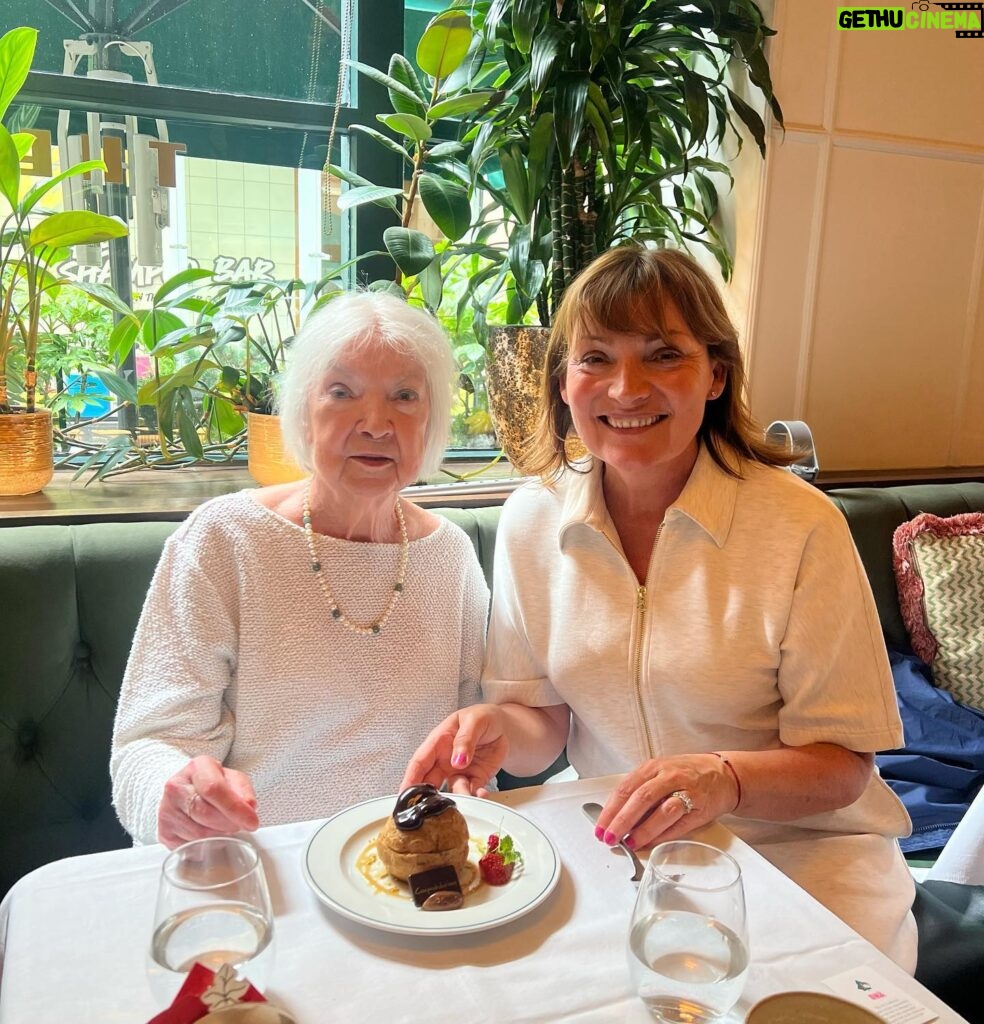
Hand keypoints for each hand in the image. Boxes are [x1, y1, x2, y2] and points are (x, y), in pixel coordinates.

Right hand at [157, 755, 258, 848]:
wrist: (185, 789)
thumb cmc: (212, 783)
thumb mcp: (232, 779)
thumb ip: (243, 791)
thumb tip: (250, 807)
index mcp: (197, 767)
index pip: (214, 789)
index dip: (235, 808)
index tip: (252, 822)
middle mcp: (176, 786)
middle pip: (205, 813)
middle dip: (229, 824)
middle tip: (239, 825)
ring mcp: (166, 809)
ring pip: (198, 833)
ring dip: (219, 835)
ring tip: (224, 826)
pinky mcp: (163, 831)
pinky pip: (189, 845)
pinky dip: (205, 844)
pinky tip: (209, 834)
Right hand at [401, 705, 509, 796]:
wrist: (503, 726)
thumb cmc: (483, 717)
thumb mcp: (474, 721)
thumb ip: (465, 739)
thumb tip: (458, 760)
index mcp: (439, 742)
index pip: (420, 761)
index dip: (410, 778)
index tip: (404, 794)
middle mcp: (444, 760)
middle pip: (430, 781)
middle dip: (427, 797)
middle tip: (428, 810)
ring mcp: (459, 771)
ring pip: (452, 790)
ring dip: (458, 797)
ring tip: (467, 798)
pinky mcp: (475, 779)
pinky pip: (472, 792)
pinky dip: (476, 797)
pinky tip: (482, 794)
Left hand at [593, 753, 737, 850]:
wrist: (723, 774)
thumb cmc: (686, 774)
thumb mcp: (659, 773)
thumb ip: (639, 791)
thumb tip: (615, 817)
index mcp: (653, 767)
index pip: (625, 788)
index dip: (610, 809)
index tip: (600, 827)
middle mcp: (668, 776)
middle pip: (641, 798)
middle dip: (622, 820)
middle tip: (610, 837)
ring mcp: (686, 791)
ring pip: (661, 811)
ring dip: (643, 830)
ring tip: (629, 843)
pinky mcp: (700, 808)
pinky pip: (679, 824)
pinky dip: (662, 836)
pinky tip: (650, 844)